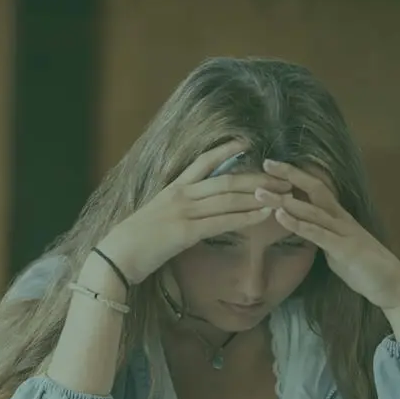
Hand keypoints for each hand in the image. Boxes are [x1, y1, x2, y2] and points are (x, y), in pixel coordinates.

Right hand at [98, 139, 292, 284]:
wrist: (114, 256)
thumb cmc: (131, 244)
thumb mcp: (153, 219)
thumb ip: (172, 212)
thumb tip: (187, 214)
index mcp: (171, 190)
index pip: (203, 162)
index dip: (226, 150)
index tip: (247, 141)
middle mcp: (180, 195)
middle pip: (226, 179)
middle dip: (257, 176)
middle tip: (284, 174)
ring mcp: (183, 212)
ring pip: (228, 197)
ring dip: (259, 194)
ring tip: (284, 193)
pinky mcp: (185, 231)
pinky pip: (222, 221)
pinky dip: (246, 217)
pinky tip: (264, 214)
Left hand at [256, 160, 399, 312]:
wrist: (392, 285)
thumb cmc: (362, 267)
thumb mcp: (335, 246)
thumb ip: (319, 234)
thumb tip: (301, 227)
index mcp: (338, 217)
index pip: (316, 189)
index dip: (295, 176)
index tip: (272, 165)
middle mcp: (341, 219)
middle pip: (315, 189)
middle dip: (290, 175)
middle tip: (266, 164)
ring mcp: (344, 233)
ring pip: (312, 210)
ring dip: (285, 201)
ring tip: (261, 193)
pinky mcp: (344, 249)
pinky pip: (318, 234)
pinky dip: (298, 224)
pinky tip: (281, 216)